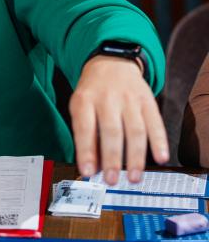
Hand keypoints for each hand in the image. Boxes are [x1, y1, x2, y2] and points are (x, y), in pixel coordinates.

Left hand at [69, 56, 168, 184]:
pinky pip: (155, 122)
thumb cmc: (93, 92)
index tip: (88, 172)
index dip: (86, 152)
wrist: (111, 61)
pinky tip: (160, 157)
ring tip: (134, 177)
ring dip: (135, 156)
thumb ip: (85, 136)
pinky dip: (159, 141)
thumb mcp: (80, 108)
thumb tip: (92, 169)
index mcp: (84, 100)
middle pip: (111, 131)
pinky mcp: (147, 99)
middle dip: (113, 158)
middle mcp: (107, 98)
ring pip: (134, 129)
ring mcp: (129, 98)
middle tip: (112, 180)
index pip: (84, 128)